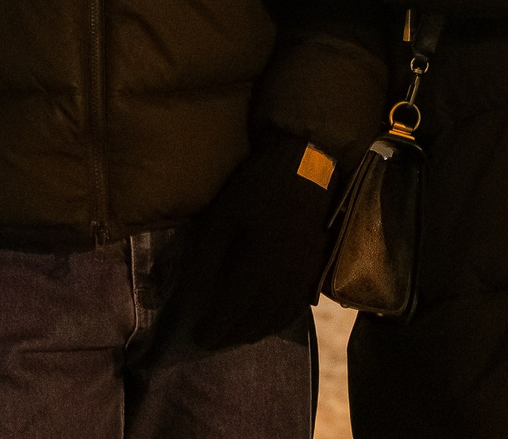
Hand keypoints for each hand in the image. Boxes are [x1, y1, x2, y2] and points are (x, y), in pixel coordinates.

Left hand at [162, 132, 345, 351]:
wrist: (306, 168)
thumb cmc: (256, 190)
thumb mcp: (220, 217)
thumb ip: (204, 259)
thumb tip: (192, 295)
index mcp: (257, 269)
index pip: (230, 311)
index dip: (212, 327)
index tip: (195, 336)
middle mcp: (282, 283)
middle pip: (253, 322)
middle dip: (229, 335)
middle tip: (210, 340)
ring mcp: (302, 280)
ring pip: (276, 321)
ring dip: (252, 333)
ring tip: (234, 334)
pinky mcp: (314, 273)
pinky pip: (295, 310)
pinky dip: (276, 323)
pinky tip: (265, 321)